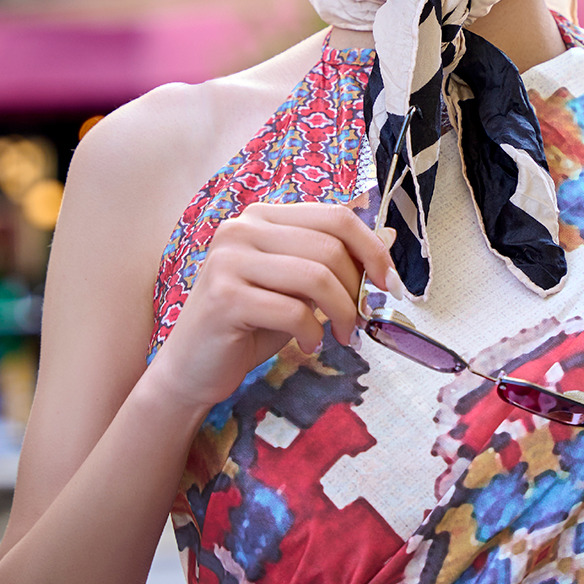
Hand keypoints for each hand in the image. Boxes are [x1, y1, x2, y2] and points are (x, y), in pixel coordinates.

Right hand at [148, 202, 401, 412]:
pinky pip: (293, 311)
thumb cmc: (250, 325)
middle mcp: (241, 228)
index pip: (335, 215)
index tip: (389, 283)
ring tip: (341, 335)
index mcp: (262, 217)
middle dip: (357, 288)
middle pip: (330, 245)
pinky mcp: (224, 297)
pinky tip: (309, 344)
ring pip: (316, 276)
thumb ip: (334, 260)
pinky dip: (313, 332)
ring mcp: (228, 260)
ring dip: (342, 313)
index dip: (372, 248)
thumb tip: (389, 235)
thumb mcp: (299, 288)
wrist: (193, 368)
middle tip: (361, 320)